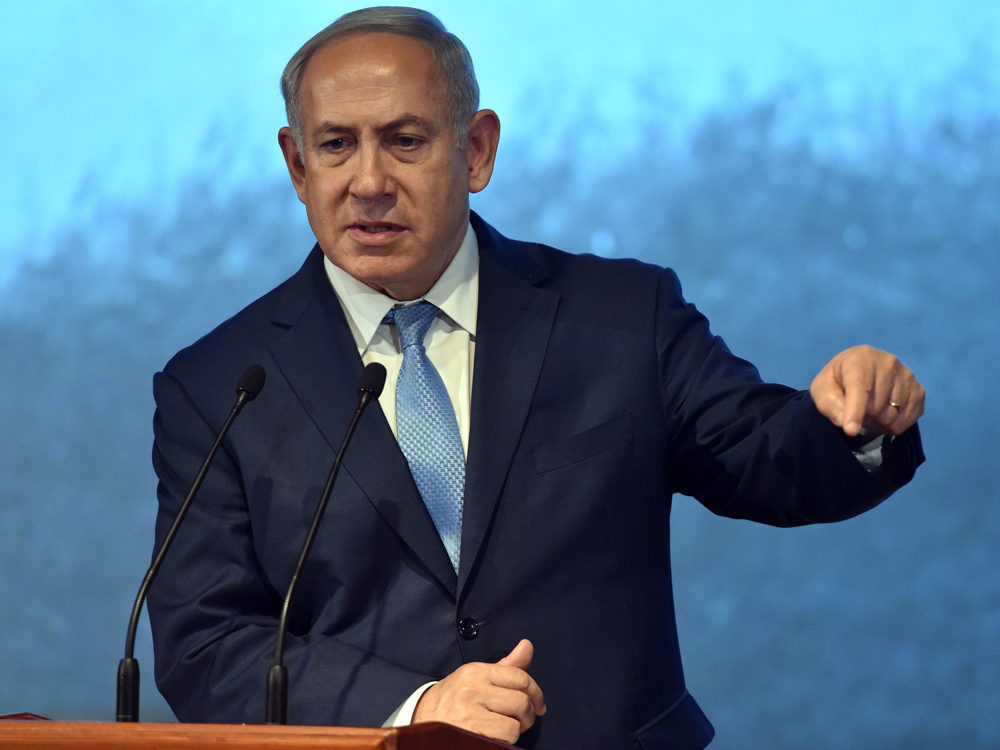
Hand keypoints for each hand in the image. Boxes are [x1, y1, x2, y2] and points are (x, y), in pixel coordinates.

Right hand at [412, 639, 545, 743]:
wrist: (421, 722)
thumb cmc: (453, 700)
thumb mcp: (475, 677)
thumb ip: (506, 666)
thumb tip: (527, 646)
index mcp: (476, 672)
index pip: (519, 678)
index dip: (536, 693)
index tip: (539, 705)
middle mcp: (472, 690)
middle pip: (521, 702)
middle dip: (529, 715)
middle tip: (524, 721)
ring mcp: (469, 715)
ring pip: (514, 726)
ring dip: (515, 732)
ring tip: (505, 730)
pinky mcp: (468, 736)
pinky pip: (503, 741)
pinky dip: (504, 743)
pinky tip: (495, 738)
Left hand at [810, 345, 924, 436]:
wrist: (860, 372)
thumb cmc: (838, 382)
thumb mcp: (823, 391)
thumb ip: (831, 406)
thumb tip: (847, 422)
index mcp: (860, 358)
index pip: (860, 388)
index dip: (855, 411)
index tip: (850, 431)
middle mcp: (888, 363)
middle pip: (875, 408)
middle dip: (861, 418)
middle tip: (854, 410)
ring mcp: (907, 376)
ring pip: (891, 417)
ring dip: (876, 422)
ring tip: (868, 409)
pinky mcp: (919, 390)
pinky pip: (906, 421)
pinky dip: (891, 425)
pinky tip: (883, 412)